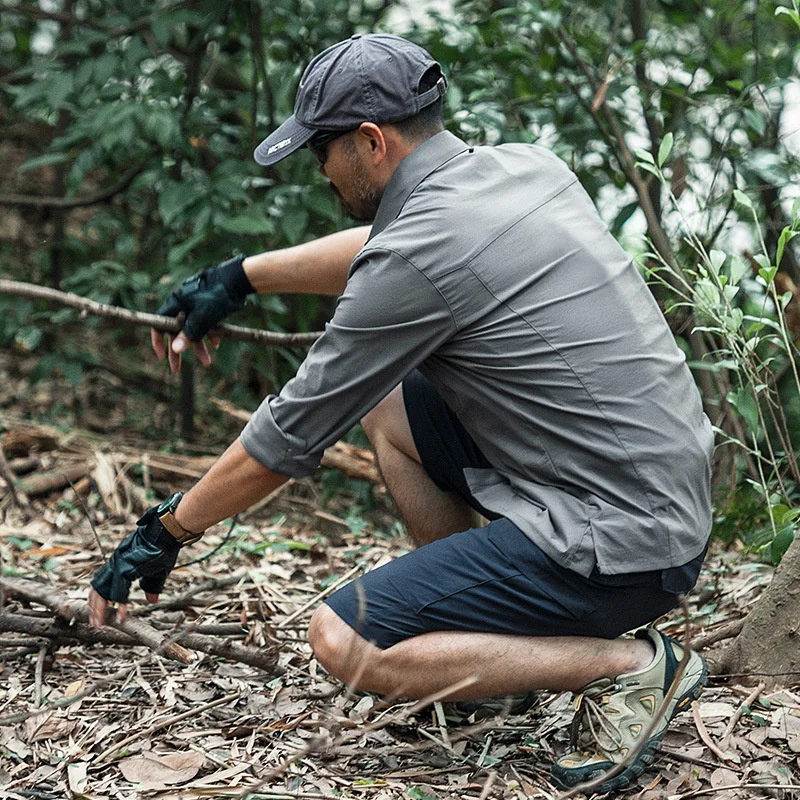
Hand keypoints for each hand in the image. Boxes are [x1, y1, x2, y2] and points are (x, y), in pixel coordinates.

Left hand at [88, 502, 182, 626]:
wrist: (168, 532)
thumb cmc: (165, 548)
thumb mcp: (157, 571)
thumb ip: (151, 586)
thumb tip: (151, 600)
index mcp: (120, 562)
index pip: (104, 584)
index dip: (100, 600)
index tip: (100, 614)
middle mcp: (115, 562)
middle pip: (97, 589)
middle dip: (94, 608)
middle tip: (95, 623)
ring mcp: (119, 564)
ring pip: (102, 591)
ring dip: (99, 610)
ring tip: (100, 624)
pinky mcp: (126, 567)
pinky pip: (118, 591)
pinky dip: (118, 605)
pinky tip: (121, 617)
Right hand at [151, 254, 253, 371]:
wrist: (237, 280)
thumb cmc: (217, 297)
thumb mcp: (202, 318)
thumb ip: (189, 334)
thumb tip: (175, 350)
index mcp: (176, 303)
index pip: (160, 324)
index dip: (159, 341)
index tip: (162, 356)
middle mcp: (183, 305)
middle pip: (177, 331)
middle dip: (179, 350)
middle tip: (177, 369)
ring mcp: (196, 306)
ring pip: (193, 330)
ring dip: (199, 346)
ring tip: (208, 362)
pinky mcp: (208, 307)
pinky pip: (205, 324)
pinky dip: (209, 335)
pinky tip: (217, 345)